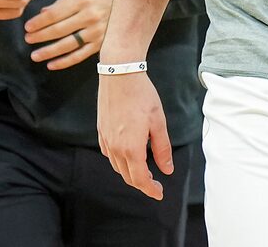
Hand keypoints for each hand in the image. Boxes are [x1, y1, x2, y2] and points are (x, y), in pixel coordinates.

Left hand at [25, 0, 114, 69]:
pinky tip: (52, 64)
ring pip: (67, 45)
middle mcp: (89, 16)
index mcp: (81, 0)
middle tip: (28, 40)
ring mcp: (96, 31)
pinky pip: (80, 55)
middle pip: (58, 30)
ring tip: (35, 56)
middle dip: (40, 36)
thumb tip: (43, 13)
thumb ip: (62, 1)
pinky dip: (65, 62)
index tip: (27, 27)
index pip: (54, 15)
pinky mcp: (101, 43)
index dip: (38, 23)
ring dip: (49, 51)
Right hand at [98, 71, 173, 199]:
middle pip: (128, 176)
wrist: (119, 74)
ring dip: (130, 173)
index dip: (150, 189)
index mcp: (131, 148)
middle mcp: (116, 148)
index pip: (140, 179)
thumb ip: (162, 148)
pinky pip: (109, 154)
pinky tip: (128, 155)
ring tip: (144, 171)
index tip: (160, 193)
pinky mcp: (101, 131)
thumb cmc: (142, 96)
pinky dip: (119, 161)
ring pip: (117, 167)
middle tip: (156, 184)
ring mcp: (106, 140)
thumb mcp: (158, 122)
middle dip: (142, 183)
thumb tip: (167, 170)